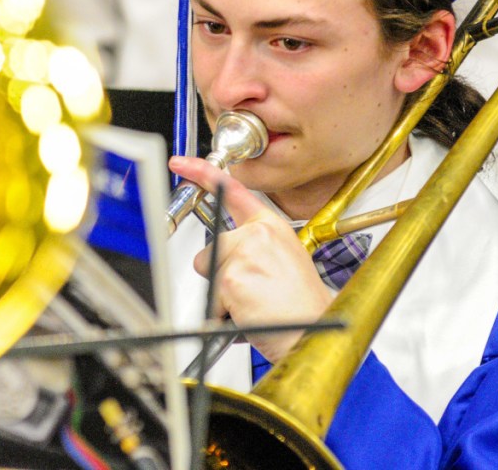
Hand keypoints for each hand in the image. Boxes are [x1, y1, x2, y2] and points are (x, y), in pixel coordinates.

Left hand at [168, 155, 333, 362]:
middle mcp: (257, 234)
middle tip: (251, 291)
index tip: (183, 164)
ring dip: (221, 293)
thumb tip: (223, 253)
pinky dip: (222, 313)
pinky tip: (248, 315)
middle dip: (220, 271)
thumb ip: (254, 248)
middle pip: (212, 245)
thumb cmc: (302, 308)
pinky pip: (210, 297)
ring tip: (253, 304)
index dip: (203, 173)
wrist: (314, 333)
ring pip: (207, 270)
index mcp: (272, 226)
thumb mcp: (283, 262)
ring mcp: (243, 254)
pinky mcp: (229, 278)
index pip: (233, 190)